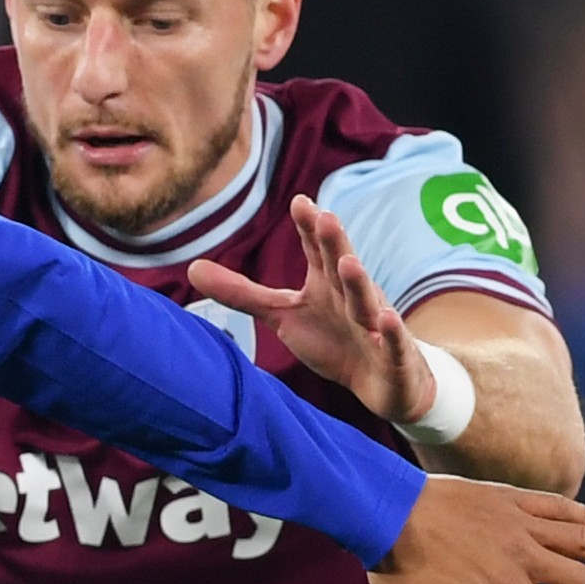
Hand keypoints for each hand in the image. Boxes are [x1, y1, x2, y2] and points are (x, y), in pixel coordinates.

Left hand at [187, 195, 430, 426]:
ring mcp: (375, 325)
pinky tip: (386, 320)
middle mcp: (352, 297)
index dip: (309, 228)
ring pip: (366, 301)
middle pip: (341, 265)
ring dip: (359, 282)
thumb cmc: (334, 340)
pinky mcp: (392, 356)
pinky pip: (393, 342)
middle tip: (325, 216)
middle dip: (333, 243)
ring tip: (348, 264)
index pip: (317, 251)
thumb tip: (191, 268)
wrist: (384, 381)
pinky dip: (391, 333)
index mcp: (326, 283)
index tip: (299, 202)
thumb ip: (242, 293)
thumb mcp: (283, 315)